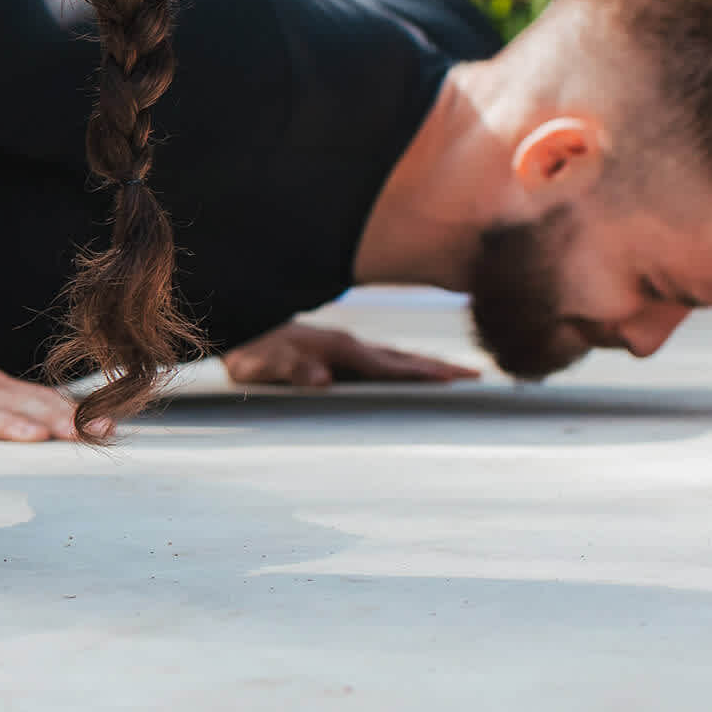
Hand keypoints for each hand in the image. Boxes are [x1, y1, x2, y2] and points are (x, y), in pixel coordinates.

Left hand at [222, 322, 479, 387]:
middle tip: (476, 378)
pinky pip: (381, 360)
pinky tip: (413, 373)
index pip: (387, 365)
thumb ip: (290, 369)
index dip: (419, 373)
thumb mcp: (262, 364)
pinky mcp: (338, 353)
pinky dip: (405, 366)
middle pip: (401, 358)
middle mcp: (346, 345)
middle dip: (438, 368)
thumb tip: (322, 379)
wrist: (235, 331)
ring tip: (459, 375)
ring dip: (426, 366)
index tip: (453, 380)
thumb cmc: (248, 353)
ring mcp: (344, 347)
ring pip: (394, 357)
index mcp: (337, 349)